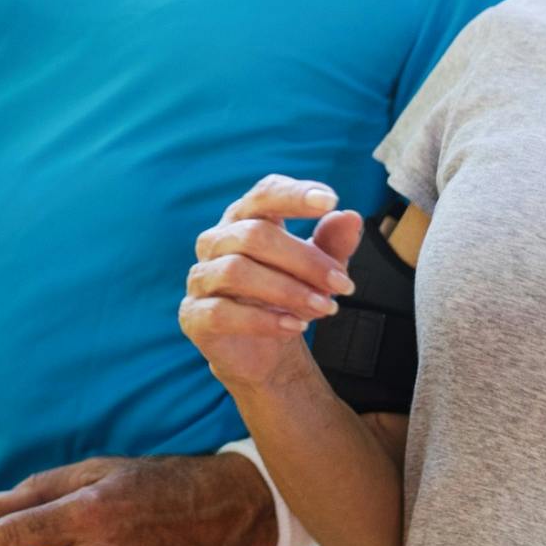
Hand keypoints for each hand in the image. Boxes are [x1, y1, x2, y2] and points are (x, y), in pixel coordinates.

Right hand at [181, 175, 364, 392]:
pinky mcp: (194, 315)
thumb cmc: (287, 297)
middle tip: (341, 283)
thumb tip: (350, 218)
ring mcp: (200, 277)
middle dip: (304, 260)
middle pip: (254, 235)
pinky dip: (263, 320)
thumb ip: (332, 244)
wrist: (263, 351)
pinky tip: (295, 326)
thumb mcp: (317, 270)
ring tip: (324, 308)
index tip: (330, 201)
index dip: (293, 195)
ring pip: (236, 271)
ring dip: (287, 290)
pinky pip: (222, 312)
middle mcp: (216, 241)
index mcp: (245, 219)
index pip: (264, 195)